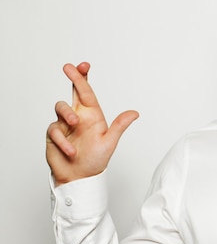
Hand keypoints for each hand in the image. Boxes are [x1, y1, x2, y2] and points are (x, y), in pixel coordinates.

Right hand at [46, 62, 138, 184]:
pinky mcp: (53, 135)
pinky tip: (71, 151)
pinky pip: (54, 130)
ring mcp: (64, 125)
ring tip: (75, 125)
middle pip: (72, 93)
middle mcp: (78, 116)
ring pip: (60, 107)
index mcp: (92, 115)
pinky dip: (63, 140)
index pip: (87, 93)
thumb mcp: (109, 142)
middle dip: (72, 78)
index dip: (84, 78)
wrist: (79, 178)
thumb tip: (135, 113)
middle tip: (69, 67)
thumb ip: (119, 126)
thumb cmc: (95, 160)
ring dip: (67, 113)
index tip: (83, 65)